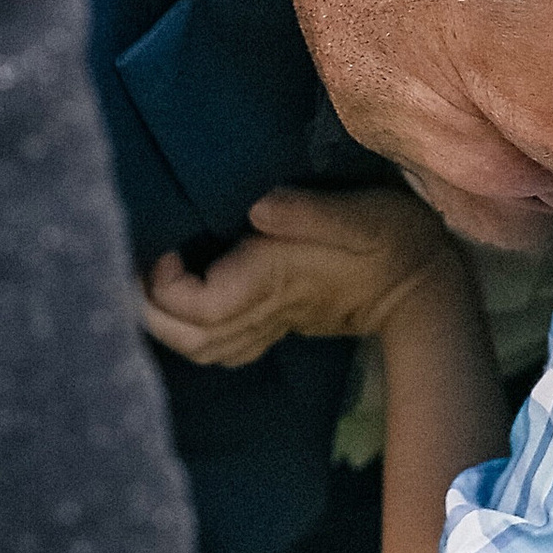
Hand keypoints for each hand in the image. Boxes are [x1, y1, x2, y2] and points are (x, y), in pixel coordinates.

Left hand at [141, 188, 453, 368]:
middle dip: (148, 309)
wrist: (422, 283)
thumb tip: (258, 206)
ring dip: (165, 321)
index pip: (198, 308)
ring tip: (146, 281)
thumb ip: (308, 212)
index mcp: (271, 283)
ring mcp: (268, 322)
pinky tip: (183, 299)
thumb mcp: (358, 214)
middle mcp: (262, 310)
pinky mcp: (275, 321)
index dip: (164, 284)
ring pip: (198, 346)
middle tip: (129, 266)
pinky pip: (219, 342)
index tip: (161, 245)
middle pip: (186, 337)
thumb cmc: (390, 238)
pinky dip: (191, 328)